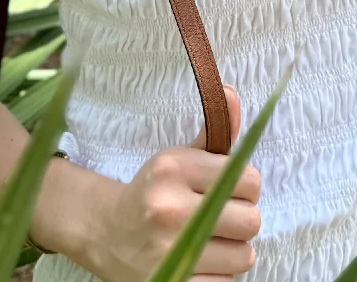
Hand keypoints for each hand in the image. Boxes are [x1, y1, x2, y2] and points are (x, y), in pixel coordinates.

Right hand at [90, 85, 260, 281]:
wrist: (105, 232)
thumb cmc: (152, 191)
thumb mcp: (177, 156)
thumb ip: (213, 132)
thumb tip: (234, 93)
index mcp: (173, 169)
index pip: (248, 179)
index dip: (245, 186)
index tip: (228, 189)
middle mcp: (170, 209)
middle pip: (251, 220)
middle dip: (241, 218)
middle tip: (220, 216)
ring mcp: (170, 252)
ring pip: (244, 255)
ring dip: (233, 250)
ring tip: (209, 241)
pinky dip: (220, 275)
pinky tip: (200, 262)